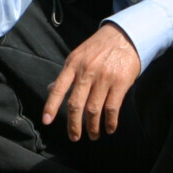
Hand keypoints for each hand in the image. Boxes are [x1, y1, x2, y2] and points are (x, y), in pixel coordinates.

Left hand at [42, 23, 142, 141]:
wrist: (125, 36)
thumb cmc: (99, 48)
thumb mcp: (78, 55)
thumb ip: (67, 74)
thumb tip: (51, 89)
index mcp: (73, 64)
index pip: (59, 88)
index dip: (51, 105)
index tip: (46, 121)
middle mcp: (87, 71)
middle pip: (76, 104)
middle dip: (73, 125)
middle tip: (74, 137)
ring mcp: (104, 77)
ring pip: (93, 109)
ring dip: (92, 127)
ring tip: (93, 135)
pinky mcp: (120, 82)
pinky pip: (112, 108)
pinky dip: (110, 122)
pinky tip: (109, 128)